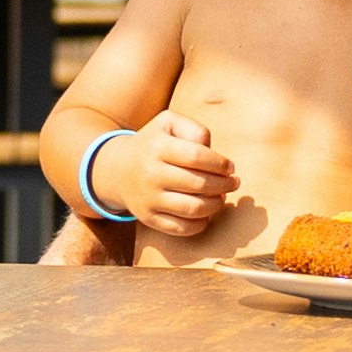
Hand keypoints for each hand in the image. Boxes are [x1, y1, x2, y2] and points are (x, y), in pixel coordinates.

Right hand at [119, 112, 237, 239]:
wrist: (117, 170)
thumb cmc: (153, 144)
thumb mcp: (168, 123)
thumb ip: (193, 129)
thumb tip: (211, 150)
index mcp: (157, 147)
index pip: (197, 157)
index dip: (220, 164)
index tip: (230, 167)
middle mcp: (151, 174)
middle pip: (199, 184)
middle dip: (224, 185)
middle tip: (233, 183)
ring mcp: (148, 199)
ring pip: (194, 209)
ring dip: (216, 204)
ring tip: (221, 197)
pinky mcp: (148, 218)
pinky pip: (182, 228)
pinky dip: (201, 223)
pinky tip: (206, 212)